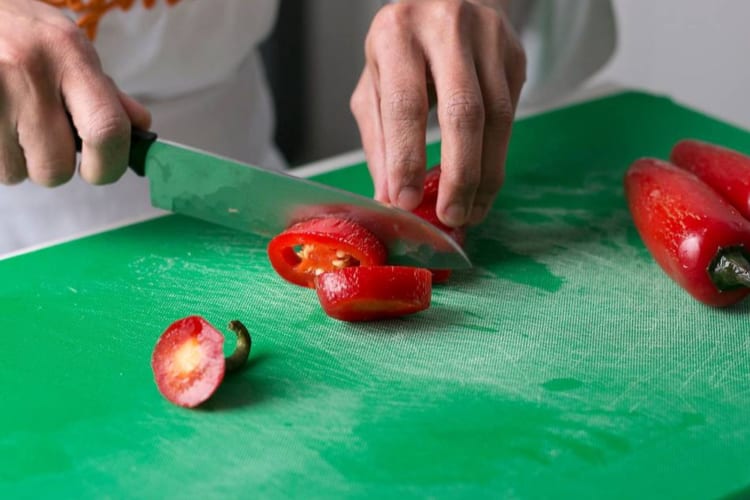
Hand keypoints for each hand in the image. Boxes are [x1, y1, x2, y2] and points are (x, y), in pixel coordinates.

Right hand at [0, 0, 149, 186]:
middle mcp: (30, 70)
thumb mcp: (64, 45)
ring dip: (17, 161)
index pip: (107, 129)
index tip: (100, 170)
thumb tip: (139, 126)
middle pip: (56, 166)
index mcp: (69, 53)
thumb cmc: (16, 31)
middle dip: (53, 167)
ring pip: (17, 172)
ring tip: (10, 123)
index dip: (108, 165)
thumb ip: (102, 89)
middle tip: (43, 140)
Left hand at [351, 0, 525, 226]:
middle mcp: (446, 28)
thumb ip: (380, 140)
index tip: (405, 201)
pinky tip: (483, 183)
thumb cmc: (401, 51)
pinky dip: (496, 158)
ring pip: (497, 118)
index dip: (407, 158)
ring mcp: (489, 38)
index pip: (405, 104)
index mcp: (397, 33)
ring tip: (469, 211)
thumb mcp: (375, 86)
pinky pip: (510, 116)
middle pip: (463, 112)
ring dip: (485, 175)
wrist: (444, 2)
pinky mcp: (515, 54)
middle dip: (459, 174)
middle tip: (450, 216)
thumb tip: (390, 197)